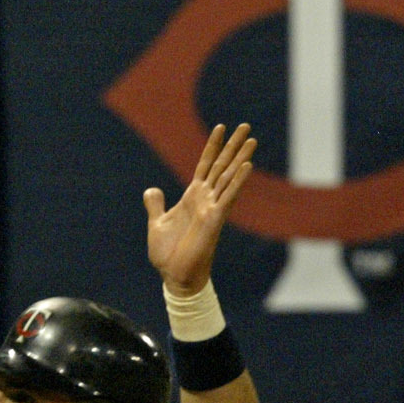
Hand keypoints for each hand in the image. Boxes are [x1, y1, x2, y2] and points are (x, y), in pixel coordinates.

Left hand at [144, 124, 255, 295]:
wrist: (175, 276)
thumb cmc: (168, 254)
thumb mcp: (157, 224)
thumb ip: (156, 205)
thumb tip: (151, 190)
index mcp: (192, 197)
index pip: (205, 165)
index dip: (213, 146)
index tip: (221, 127)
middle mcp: (205, 199)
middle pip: (222, 165)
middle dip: (233, 145)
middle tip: (246, 126)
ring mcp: (212, 208)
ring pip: (229, 176)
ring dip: (241, 157)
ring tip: (252, 139)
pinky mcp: (215, 219)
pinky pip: (228, 196)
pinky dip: (237, 181)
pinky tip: (247, 166)